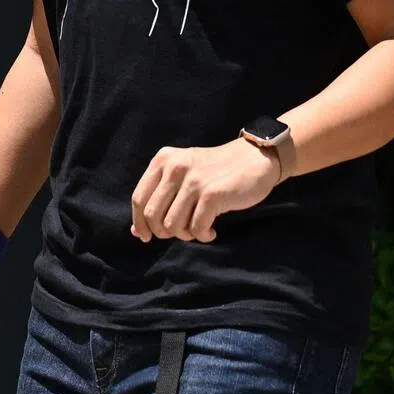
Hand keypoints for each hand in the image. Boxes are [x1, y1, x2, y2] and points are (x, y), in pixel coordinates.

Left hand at [130, 139, 280, 243]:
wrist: (257, 157)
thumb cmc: (218, 170)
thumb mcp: (184, 173)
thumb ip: (160, 198)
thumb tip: (136, 232)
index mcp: (164, 159)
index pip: (138, 200)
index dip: (140, 223)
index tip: (149, 236)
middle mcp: (176, 167)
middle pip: (153, 217)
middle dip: (165, 232)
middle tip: (183, 230)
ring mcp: (194, 180)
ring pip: (172, 226)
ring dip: (186, 234)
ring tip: (200, 228)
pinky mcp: (212, 194)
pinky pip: (196, 229)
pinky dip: (203, 236)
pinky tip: (212, 231)